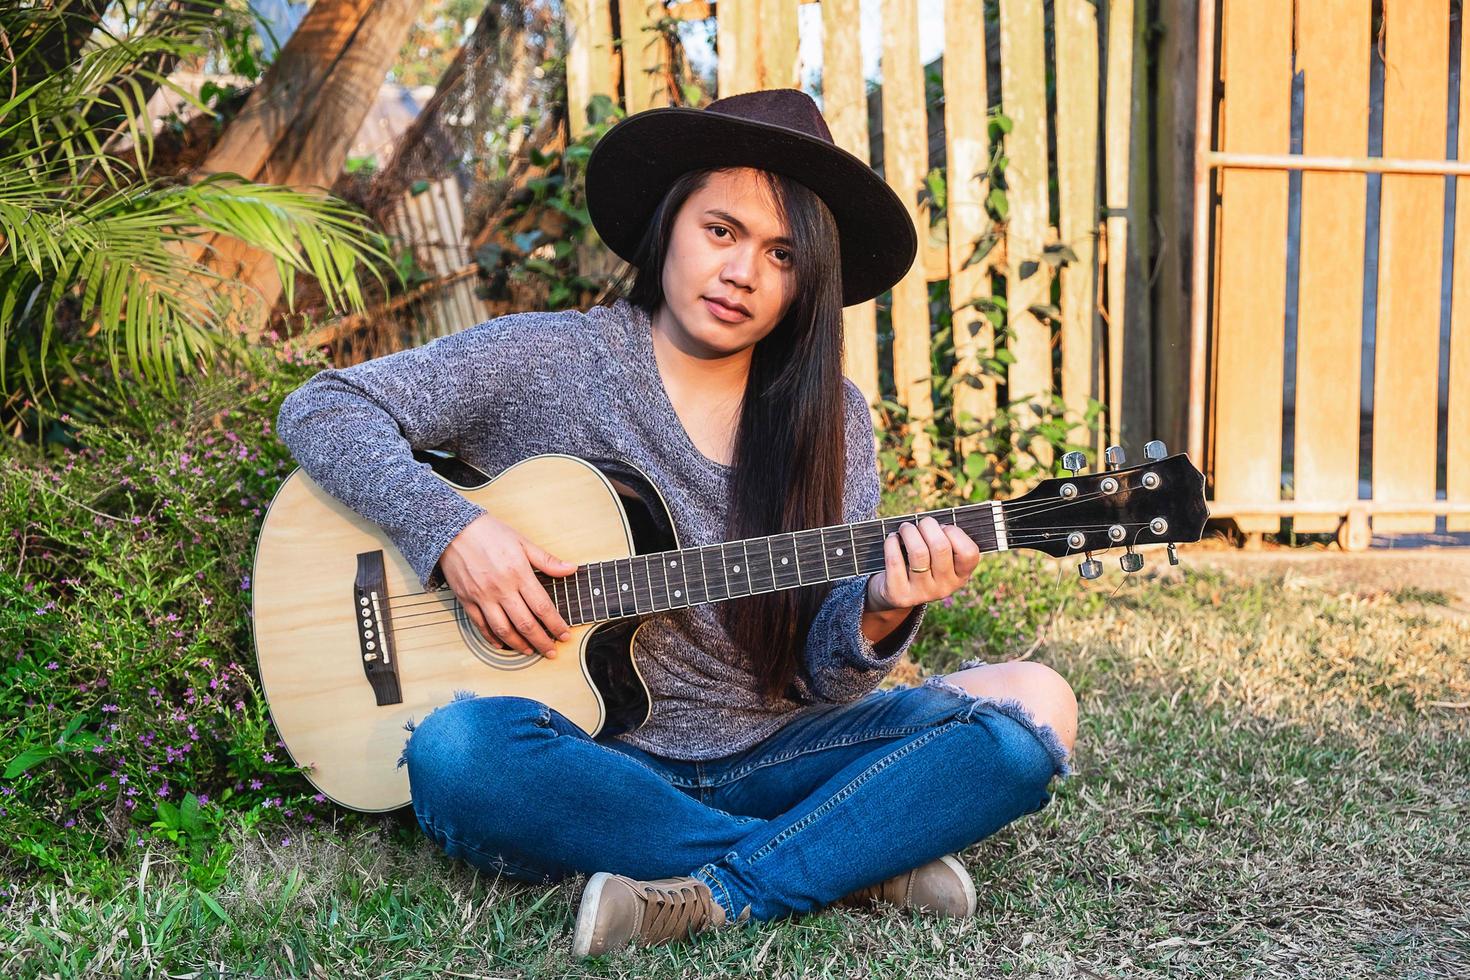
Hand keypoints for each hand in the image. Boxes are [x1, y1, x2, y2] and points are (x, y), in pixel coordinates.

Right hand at [438, 512, 577, 657]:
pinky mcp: (466, 600)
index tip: (564, 635)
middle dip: (541, 641)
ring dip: (519, 645)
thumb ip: (547, 560)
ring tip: (530, 651)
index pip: (542, 607)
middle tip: (551, 652)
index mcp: (518, 573)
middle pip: (525, 624)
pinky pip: (481, 626)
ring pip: (503, 630)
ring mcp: (482, 596)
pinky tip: (502, 644)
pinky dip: (492, 638)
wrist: (452, 529)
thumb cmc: (488, 532)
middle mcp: (500, 588)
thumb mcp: (522, 541)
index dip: (555, 624)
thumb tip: (571, 569)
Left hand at [865, 516, 980, 612]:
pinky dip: (892, 543)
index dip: (955, 532)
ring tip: (905, 528)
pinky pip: (895, 561)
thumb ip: (944, 540)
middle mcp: (945, 587)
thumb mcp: (939, 557)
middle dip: (928, 525)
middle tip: (920, 523)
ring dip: (909, 531)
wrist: (895, 594)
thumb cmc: (921, 564)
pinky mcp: (901, 595)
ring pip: (918, 552)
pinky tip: (892, 538)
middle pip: (940, 547)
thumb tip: (932, 522)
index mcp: (960, 577)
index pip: (969, 552)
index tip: (942, 528)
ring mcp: (923, 593)